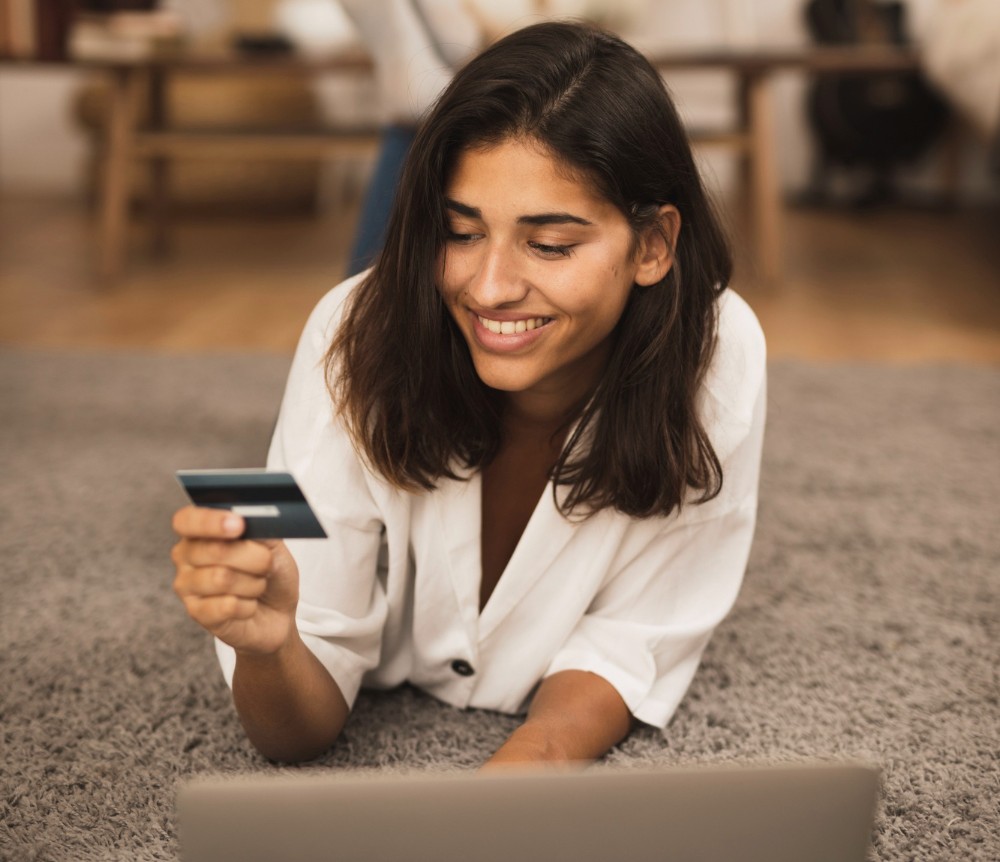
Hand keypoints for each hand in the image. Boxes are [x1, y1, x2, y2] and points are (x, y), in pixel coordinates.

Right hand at [171, 506, 299, 655]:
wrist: (279, 611)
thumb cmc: (271, 573)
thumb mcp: (272, 544)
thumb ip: (258, 528)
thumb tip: (250, 519)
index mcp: (200, 531)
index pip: (187, 520)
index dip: (211, 522)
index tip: (239, 525)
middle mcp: (186, 556)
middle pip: (216, 550)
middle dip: (255, 558)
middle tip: (266, 564)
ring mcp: (187, 586)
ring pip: (222, 578)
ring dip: (253, 584)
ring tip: (256, 586)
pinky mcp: (197, 613)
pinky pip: (226, 606)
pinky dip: (249, 605)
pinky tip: (248, 605)